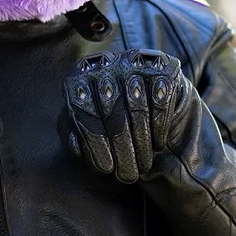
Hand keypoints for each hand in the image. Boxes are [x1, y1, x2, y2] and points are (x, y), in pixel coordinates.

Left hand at [61, 49, 195, 182]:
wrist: (146, 102)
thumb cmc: (107, 121)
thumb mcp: (84, 129)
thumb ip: (73, 136)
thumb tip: (75, 142)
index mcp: (79, 76)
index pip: (83, 110)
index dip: (95, 143)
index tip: (107, 170)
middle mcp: (105, 63)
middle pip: (110, 107)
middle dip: (121, 147)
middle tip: (127, 175)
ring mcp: (134, 61)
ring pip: (137, 104)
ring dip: (141, 141)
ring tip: (143, 164)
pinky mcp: (162, 67)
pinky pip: (161, 98)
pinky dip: (159, 126)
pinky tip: (157, 144)